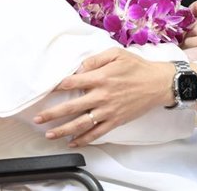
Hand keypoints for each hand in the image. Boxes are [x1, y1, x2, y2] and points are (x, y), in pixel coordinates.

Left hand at [34, 48, 173, 145]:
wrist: (158, 83)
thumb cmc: (137, 67)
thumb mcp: (116, 54)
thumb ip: (95, 59)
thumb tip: (79, 68)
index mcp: (101, 77)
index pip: (72, 83)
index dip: (56, 86)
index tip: (46, 90)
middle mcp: (102, 95)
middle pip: (72, 106)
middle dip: (52, 113)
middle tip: (38, 118)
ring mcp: (108, 110)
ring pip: (81, 123)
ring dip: (63, 130)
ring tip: (49, 134)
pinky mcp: (116, 120)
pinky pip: (97, 133)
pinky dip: (84, 139)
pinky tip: (73, 142)